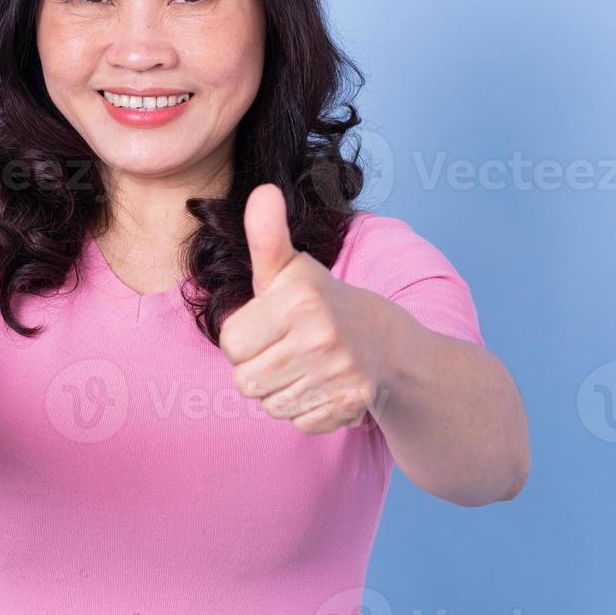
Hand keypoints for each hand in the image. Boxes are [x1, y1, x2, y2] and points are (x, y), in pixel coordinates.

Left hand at [218, 184, 393, 433]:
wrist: (385, 340)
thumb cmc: (320, 300)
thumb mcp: (290, 266)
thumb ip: (266, 234)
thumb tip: (262, 191)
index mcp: (299, 300)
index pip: (231, 343)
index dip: (243, 337)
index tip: (268, 325)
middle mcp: (321, 337)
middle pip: (245, 380)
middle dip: (257, 367)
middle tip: (284, 348)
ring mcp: (339, 373)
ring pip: (269, 405)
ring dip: (278, 390)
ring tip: (302, 365)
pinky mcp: (350, 405)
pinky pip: (297, 423)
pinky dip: (304, 409)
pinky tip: (321, 385)